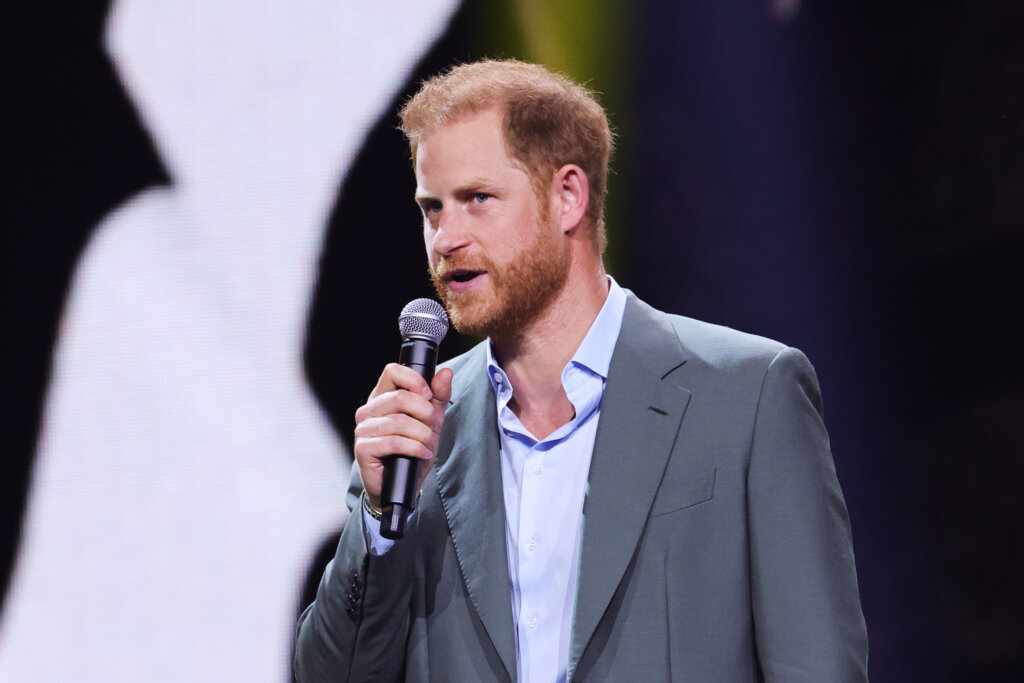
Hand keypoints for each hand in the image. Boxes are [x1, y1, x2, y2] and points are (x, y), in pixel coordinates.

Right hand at [353, 363, 453, 507]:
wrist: (403, 485)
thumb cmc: (413, 451)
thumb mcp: (431, 421)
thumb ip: (438, 396)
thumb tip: (445, 373)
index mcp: (382, 397)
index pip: (392, 371)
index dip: (414, 380)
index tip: (428, 396)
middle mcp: (368, 410)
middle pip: (400, 397)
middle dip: (425, 414)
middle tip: (432, 427)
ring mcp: (363, 430)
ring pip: (399, 421)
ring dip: (422, 434)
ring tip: (427, 445)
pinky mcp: (363, 449)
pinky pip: (393, 442)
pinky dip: (414, 448)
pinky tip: (422, 454)